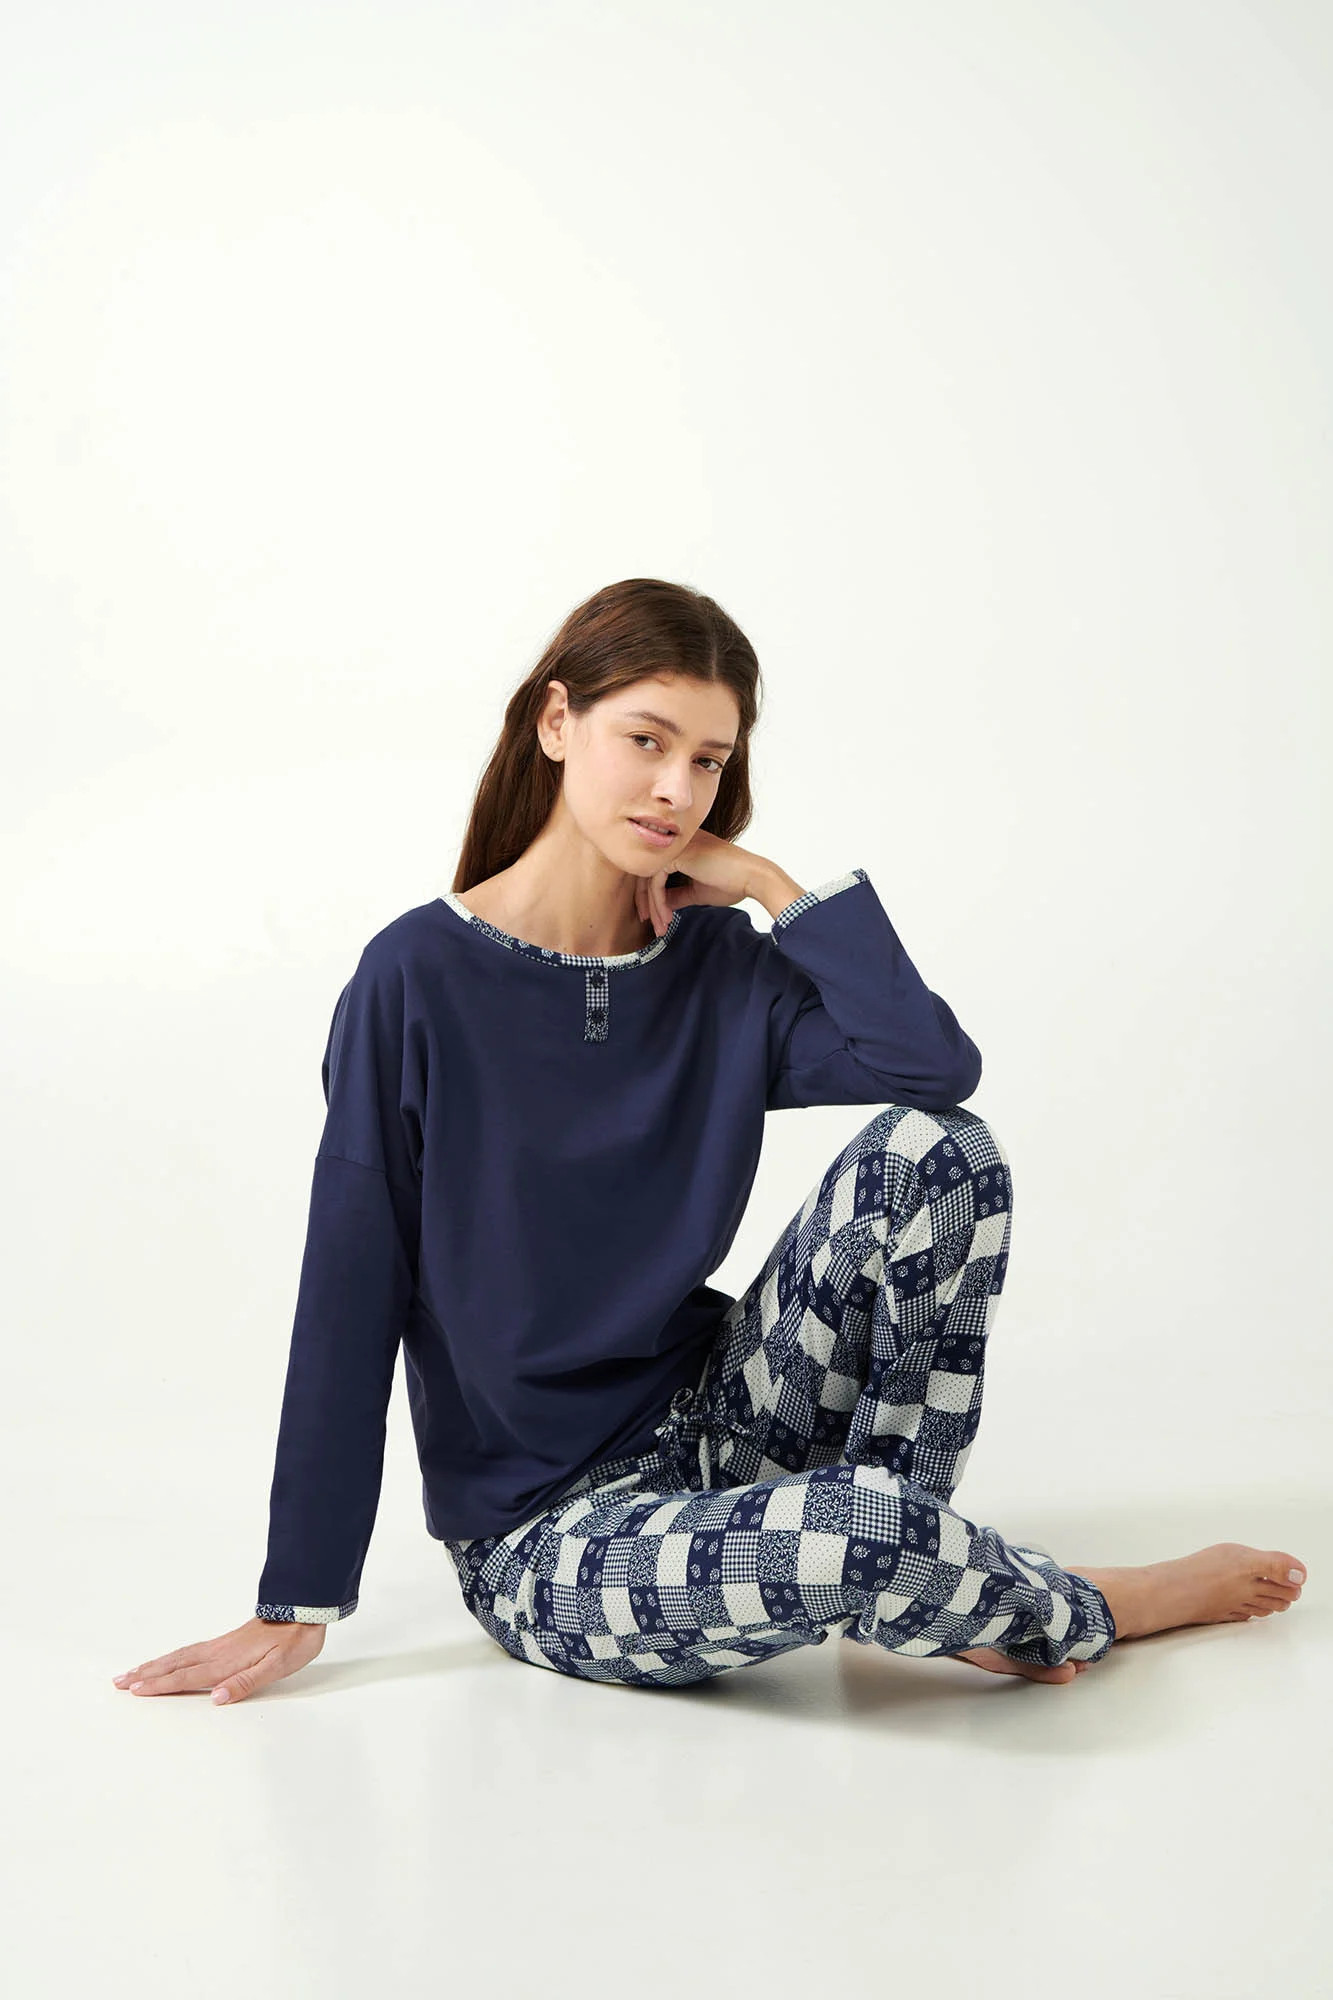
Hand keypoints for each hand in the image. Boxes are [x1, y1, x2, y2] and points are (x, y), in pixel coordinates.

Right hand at [111, 1616, 326, 1705]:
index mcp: (227, 1662)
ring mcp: (221, 1645)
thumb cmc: (294, 1641)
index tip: (134, 1691)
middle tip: (118, 1682)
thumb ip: (246, 1683)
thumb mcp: (277, 1666)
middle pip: (175, 1665)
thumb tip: (217, 1699)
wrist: (303, 1610)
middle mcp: (218, 1652)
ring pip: (180, 1656)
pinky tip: (168, 1661)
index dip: (161, 1685)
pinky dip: (172, 1657)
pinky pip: (190, 1651)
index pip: (188, 1676)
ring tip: (132, 1671)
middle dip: (146, 1675)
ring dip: (154, 1665)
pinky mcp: (226, 1641)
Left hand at [635, 830, 766, 936]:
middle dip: (646, 901)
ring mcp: (677, 846)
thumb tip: (661, 904)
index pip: (655, 869)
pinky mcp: (678, 855)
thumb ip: (677, 895)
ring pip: (650, 878)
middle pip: (647, 872)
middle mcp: (677, 842)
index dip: (650, 894)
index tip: (653, 916)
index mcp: (683, 846)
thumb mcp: (697, 892)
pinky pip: (656, 881)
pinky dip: (659, 902)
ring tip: (660, 926)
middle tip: (649, 923)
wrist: (752, 878)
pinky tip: (666, 916)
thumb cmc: (732, 883)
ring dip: (654, 906)